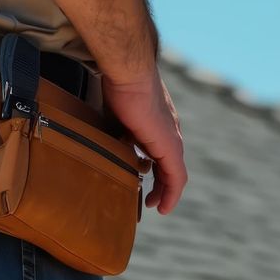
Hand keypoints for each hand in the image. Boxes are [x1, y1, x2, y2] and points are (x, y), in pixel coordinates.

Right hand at [102, 69, 186, 213]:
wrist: (130, 73)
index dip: (154, 168)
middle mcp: (169, 131)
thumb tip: (103, 142)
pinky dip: (172, 192)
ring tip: (157, 205)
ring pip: (174, 172)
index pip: (161, 150)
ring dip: (166, 191)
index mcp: (158, 122)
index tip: (143, 179)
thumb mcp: (116, 115)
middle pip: (169, 164)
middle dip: (160, 184)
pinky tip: (164, 206)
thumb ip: (116, 130)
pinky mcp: (170, 146)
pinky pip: (176, 176)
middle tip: (150, 200)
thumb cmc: (119, 86)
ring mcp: (171, 138)